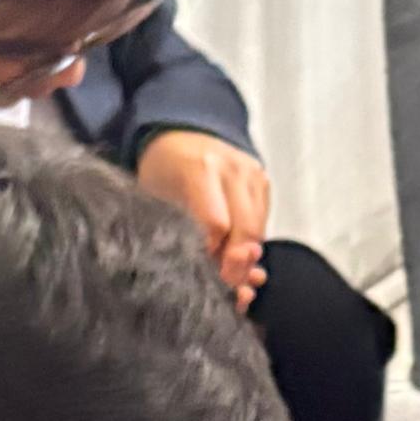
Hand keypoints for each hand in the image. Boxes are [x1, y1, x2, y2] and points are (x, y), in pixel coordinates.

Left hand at [135, 132, 271, 303]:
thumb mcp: (156, 198)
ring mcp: (253, 172)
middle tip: (223, 286)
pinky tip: (234, 252)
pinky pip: (263, 222)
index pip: (217, 225)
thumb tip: (206, 272)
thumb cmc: (162, 170)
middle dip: (236, 266)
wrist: (179, 134)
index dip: (211, 256)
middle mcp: (233, 168)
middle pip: (246, 231)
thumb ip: (180, 231)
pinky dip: (250, 242)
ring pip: (259, 231)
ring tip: (228, 273)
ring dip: (245, 259)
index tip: (202, 275)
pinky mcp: (263, 180)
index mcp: (201, 168)